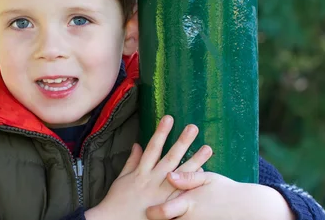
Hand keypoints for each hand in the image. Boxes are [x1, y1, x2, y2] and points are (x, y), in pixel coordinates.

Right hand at [85, 115, 212, 219]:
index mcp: (141, 172)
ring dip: (195, 161)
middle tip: (193, 127)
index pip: (153, 147)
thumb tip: (137, 145)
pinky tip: (204, 176)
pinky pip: (182, 194)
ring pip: (181, 175)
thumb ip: (132, 161)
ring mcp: (161, 195)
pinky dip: (192, 185)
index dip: (161, 132)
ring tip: (207, 148)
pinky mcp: (167, 207)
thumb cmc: (117, 201)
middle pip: (170, 158)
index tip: (169, 118)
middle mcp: (153, 180)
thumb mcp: (122, 178)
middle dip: (182, 142)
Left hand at [146, 171, 294, 219]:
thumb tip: (169, 174)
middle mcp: (190, 217)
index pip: (165, 211)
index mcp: (189, 202)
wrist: (248, 208)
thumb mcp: (207, 179)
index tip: (147, 211)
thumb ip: (187, 178)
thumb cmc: (226, 190)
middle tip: (147, 217)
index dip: (154, 212)